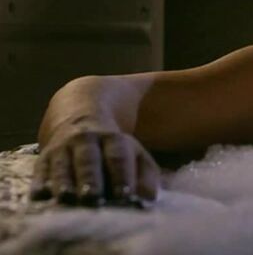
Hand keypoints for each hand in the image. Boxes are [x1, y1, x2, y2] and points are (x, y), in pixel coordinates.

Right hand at [29, 121, 159, 207]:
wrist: (79, 117)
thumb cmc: (115, 150)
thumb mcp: (136, 155)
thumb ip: (146, 176)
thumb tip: (148, 198)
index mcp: (113, 139)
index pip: (118, 157)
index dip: (122, 175)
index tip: (126, 195)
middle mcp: (86, 140)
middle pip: (88, 159)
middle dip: (90, 179)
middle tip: (93, 198)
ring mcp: (62, 148)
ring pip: (62, 166)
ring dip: (64, 183)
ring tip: (67, 199)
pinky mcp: (43, 159)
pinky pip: (40, 171)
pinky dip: (40, 184)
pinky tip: (41, 197)